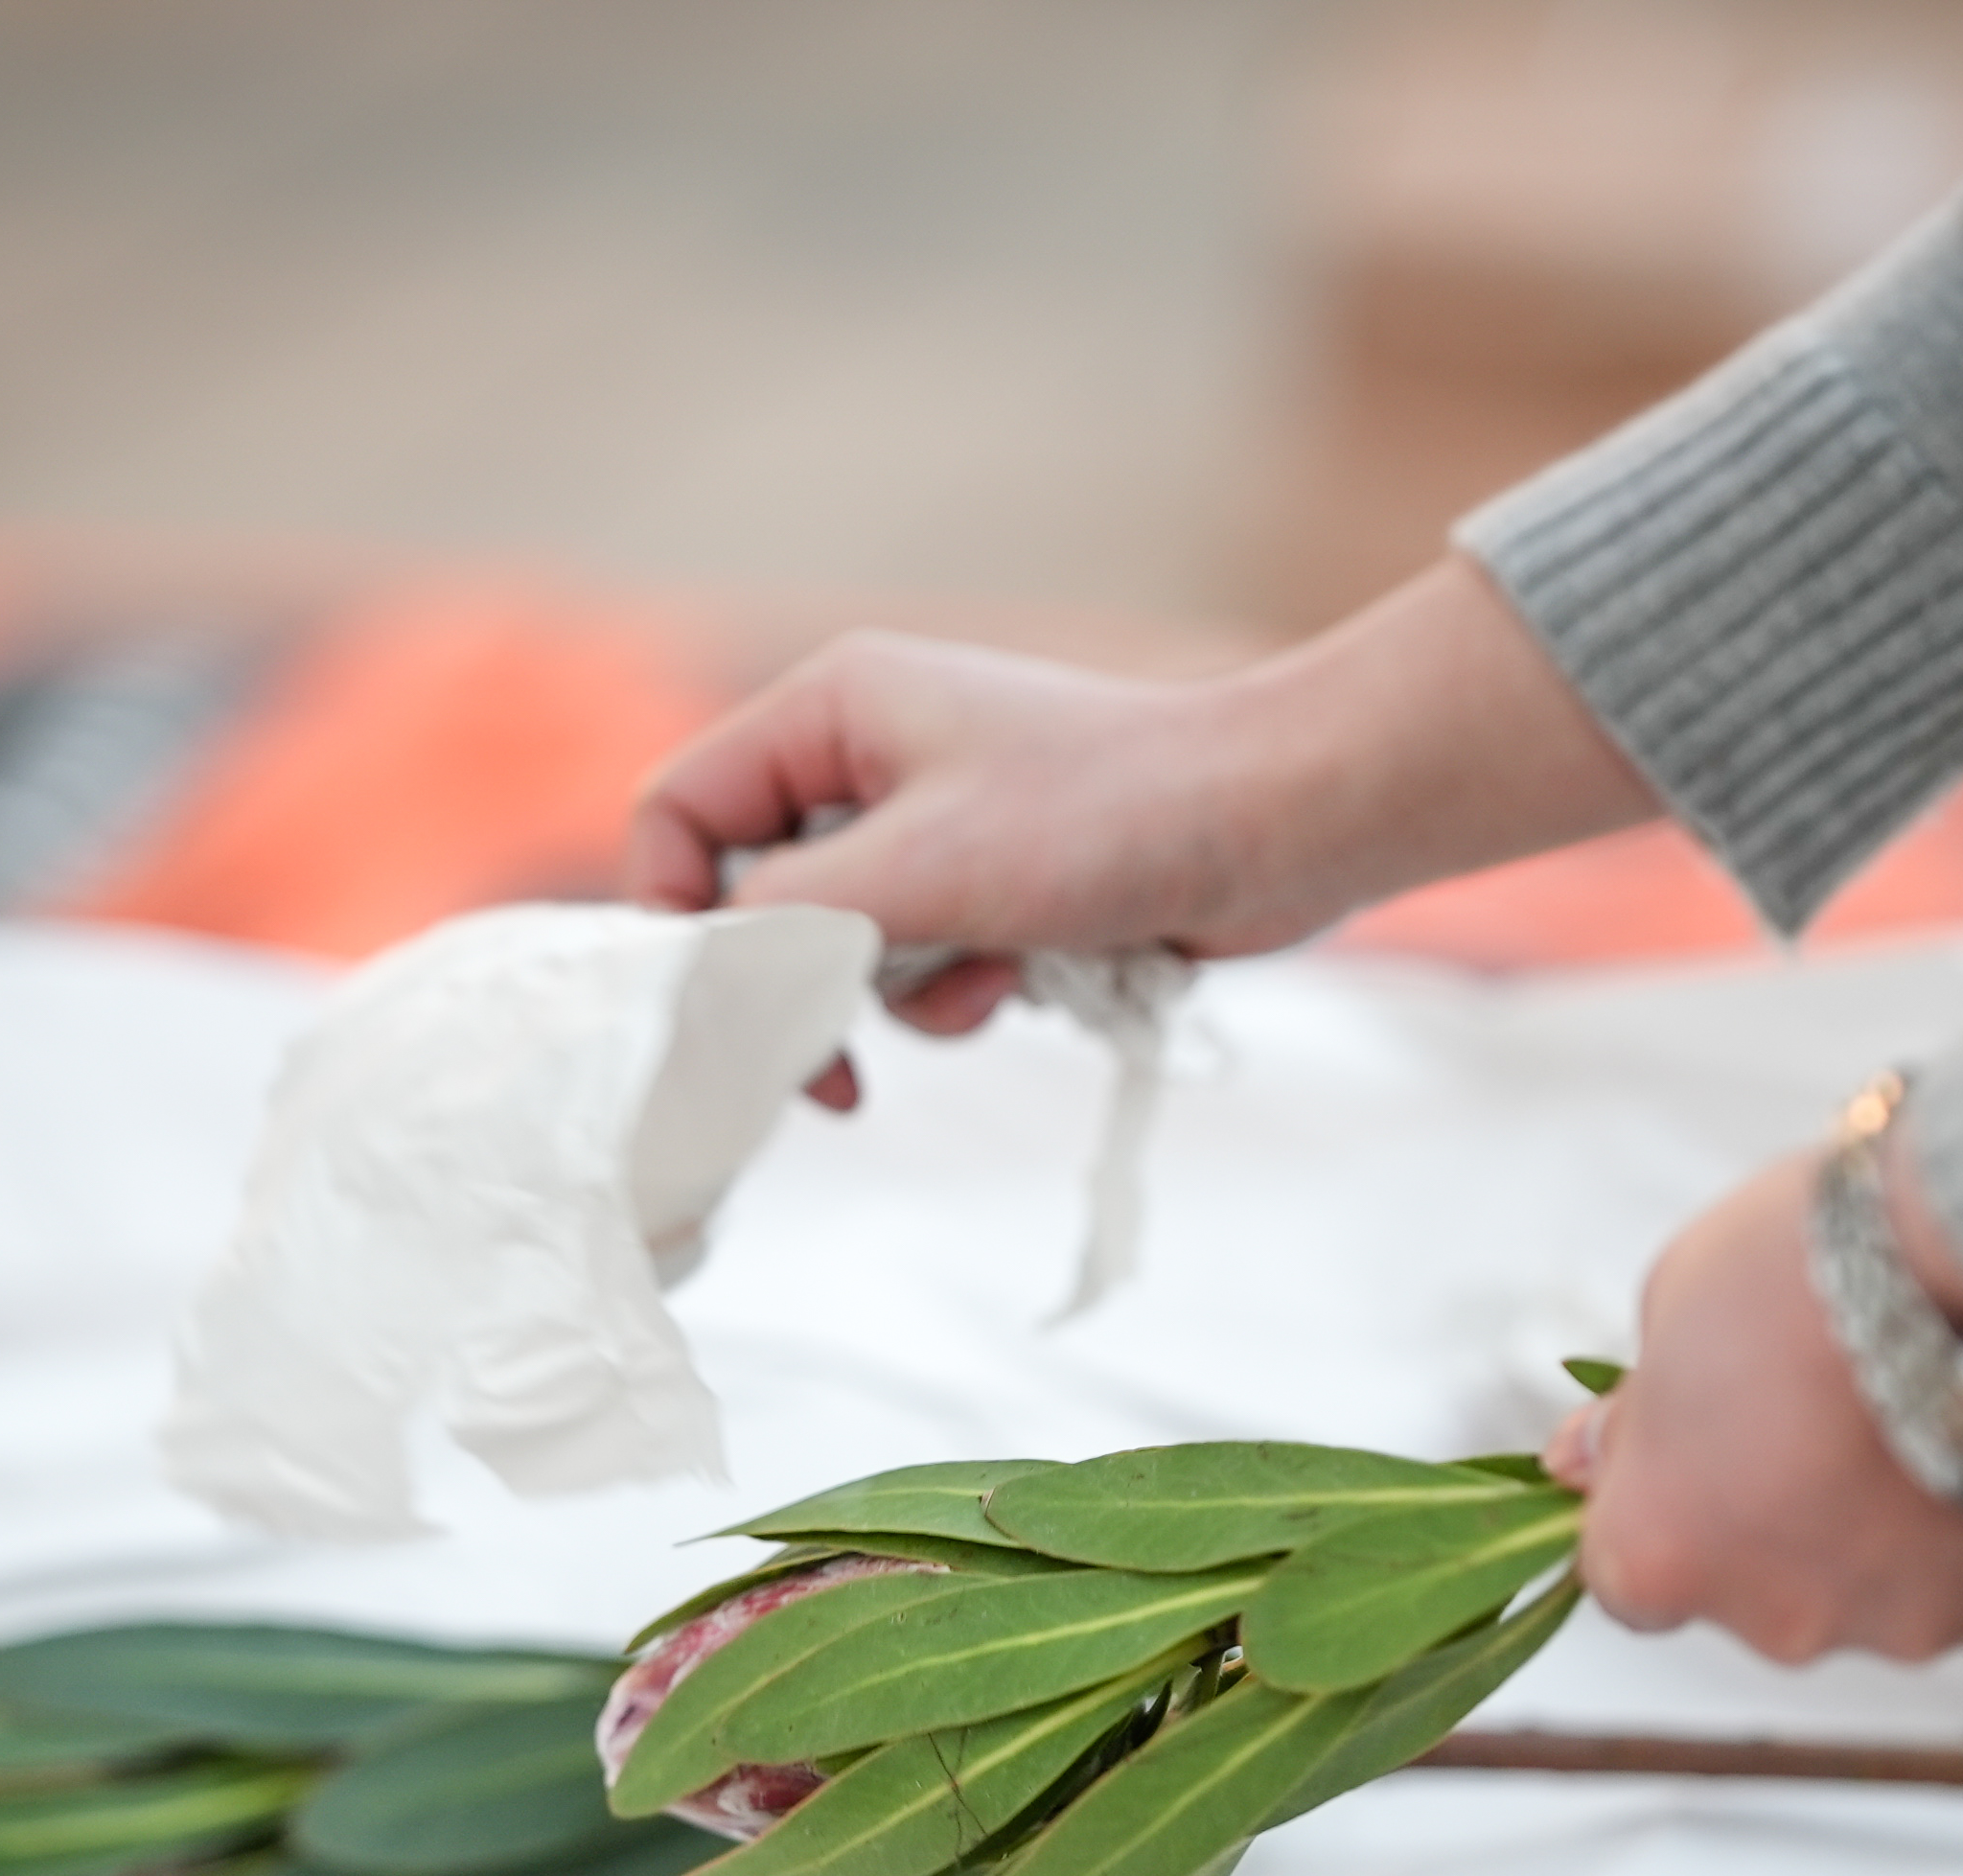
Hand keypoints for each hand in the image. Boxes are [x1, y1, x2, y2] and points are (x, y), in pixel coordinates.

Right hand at [626, 561, 1657, 1058]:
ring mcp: (940, 822)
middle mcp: (872, 755)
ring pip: (850, 947)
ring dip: (909, 993)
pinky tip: (1038, 978)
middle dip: (808, 983)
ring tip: (989, 977)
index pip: (682, 812)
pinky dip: (972, 990)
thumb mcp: (920, 869)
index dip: (679, 915)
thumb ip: (788, 920)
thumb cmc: (1114, 814)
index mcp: (833, 709)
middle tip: (833, 1079)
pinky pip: (932, 964)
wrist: (1283, 823)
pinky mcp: (1001, 883)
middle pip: (761, 895)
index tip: (721, 1006)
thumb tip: (706, 974)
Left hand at [1545, 1146, 1962, 1663]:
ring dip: (1880, 1524)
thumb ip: (1633, 1411)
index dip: (1664, 1503)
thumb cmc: (1807, 1270)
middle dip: (1778, 1515)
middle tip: (1819, 1406)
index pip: (1627, 1575)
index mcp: (1660, 1555)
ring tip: (1914, 1408)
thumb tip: (1586, 1456)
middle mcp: (1774, 1620)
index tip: (1696, 1440)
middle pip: (1757, 1588)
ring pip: (1871, 1586)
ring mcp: (1898, 1621)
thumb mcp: (1673, 1306)